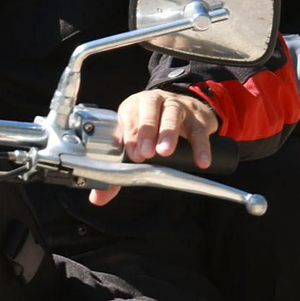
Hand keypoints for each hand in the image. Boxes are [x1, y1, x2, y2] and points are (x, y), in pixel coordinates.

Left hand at [87, 89, 220, 206]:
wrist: (185, 108)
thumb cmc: (152, 129)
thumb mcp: (134, 142)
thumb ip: (118, 169)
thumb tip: (98, 198)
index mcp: (132, 106)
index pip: (128, 117)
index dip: (129, 135)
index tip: (133, 154)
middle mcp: (153, 102)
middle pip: (148, 110)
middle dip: (145, 131)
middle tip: (146, 153)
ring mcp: (176, 106)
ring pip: (172, 114)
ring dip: (168, 133)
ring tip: (166, 152)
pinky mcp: (197, 118)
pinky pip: (199, 131)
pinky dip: (200, 146)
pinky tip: (200, 161)